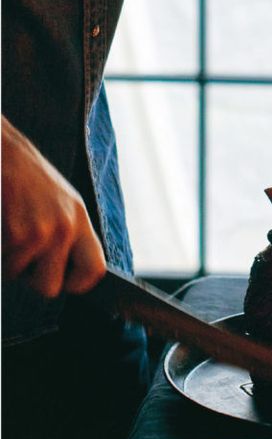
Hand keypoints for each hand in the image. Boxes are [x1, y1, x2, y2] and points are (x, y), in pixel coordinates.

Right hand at [1, 116, 105, 297]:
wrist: (5, 152)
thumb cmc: (26, 179)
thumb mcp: (59, 203)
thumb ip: (67, 236)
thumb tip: (64, 278)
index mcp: (79, 220)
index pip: (94, 271)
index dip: (76, 284)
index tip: (61, 280)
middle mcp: (66, 227)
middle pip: (51, 287)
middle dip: (31, 278)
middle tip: (23, 252)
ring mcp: (42, 231)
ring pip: (18, 276)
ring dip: (9, 260)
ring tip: (9, 227)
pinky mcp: (18, 234)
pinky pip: (3, 266)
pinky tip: (3, 224)